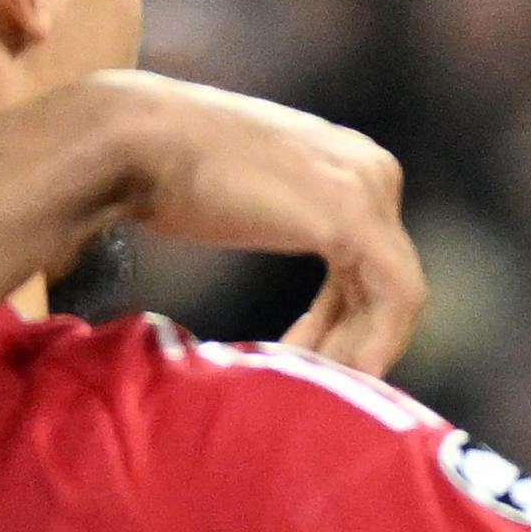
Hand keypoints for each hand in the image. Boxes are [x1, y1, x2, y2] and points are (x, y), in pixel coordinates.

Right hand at [87, 74, 421, 368]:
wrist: (134, 141)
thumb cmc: (164, 171)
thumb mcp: (240, 201)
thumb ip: (273, 221)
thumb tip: (272, 268)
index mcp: (344, 162)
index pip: (370, 261)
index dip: (341, 323)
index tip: (297, 362)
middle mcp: (370, 167)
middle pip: (386, 281)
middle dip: (351, 342)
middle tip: (307, 388)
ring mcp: (368, 186)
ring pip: (396, 295)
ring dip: (358, 351)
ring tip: (311, 390)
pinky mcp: (355, 213)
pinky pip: (393, 296)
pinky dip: (370, 343)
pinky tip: (328, 375)